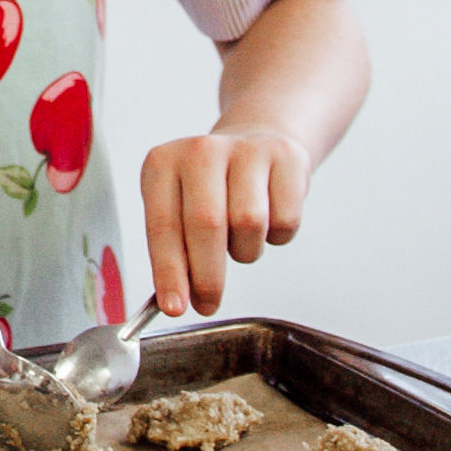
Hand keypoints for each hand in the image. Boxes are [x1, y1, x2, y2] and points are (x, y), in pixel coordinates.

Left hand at [140, 123, 310, 317]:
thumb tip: (175, 299)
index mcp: (163, 163)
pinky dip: (276, 237)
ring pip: (249, 224)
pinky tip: (266, 220)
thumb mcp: (178, 207)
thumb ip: (173, 250)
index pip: (162, 225)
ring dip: (244, 250)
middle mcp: (201, 150)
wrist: (255, 143)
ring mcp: (246, 150)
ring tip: (238, 241)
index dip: (169, 271)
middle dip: (207, 276)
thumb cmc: (210, 188)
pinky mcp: (287, 159)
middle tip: (207, 303)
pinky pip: (284, 221)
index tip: (174, 307)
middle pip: (206, 225)